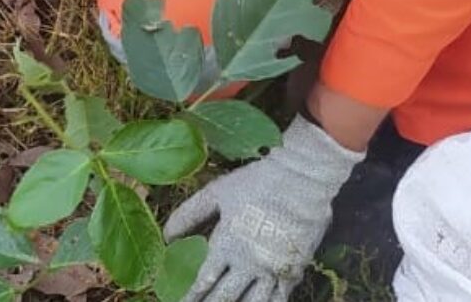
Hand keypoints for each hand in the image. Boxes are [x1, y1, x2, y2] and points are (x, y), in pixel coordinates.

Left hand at [165, 116, 365, 300]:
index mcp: (227, 244)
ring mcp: (272, 270)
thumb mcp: (217, 192)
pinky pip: (278, 299)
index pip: (202, 280)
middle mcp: (248, 263)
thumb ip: (190, 214)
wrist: (303, 179)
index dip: (189, 296)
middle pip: (224, 298)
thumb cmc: (257, 182)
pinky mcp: (293, 270)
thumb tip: (167, 236)